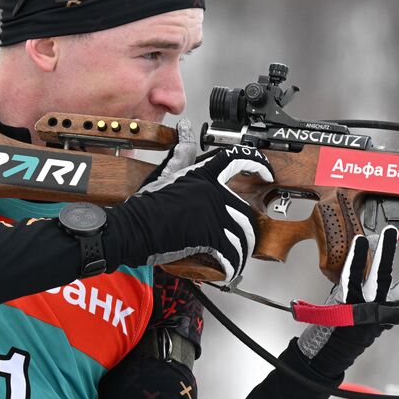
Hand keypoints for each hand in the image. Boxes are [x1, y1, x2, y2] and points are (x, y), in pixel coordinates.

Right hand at [103, 120, 272, 279]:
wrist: (132, 228)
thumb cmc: (146, 203)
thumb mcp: (166, 172)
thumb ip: (182, 152)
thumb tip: (185, 129)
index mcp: (204, 174)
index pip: (238, 160)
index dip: (257, 164)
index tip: (266, 173)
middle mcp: (212, 192)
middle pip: (246, 210)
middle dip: (247, 227)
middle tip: (242, 237)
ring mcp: (212, 215)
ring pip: (243, 234)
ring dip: (242, 249)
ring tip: (236, 255)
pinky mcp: (208, 237)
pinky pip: (231, 253)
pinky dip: (233, 265)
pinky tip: (230, 269)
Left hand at [296, 226, 398, 377]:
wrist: (344, 334)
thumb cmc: (377, 308)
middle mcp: (392, 304)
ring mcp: (369, 302)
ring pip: (380, 277)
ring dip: (387, 253)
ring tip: (391, 230)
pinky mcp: (347, 297)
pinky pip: (352, 275)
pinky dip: (357, 257)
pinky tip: (362, 239)